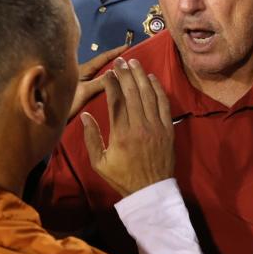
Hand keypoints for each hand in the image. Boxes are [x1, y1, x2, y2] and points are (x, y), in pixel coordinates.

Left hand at [70, 45, 126, 117]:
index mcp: (84, 70)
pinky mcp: (82, 96)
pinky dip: (108, 87)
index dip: (116, 52)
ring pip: (102, 78)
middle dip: (117, 64)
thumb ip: (100, 82)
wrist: (50, 117)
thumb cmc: (63, 102)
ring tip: (127, 76)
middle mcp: (84, 76)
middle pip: (104, 67)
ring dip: (113, 76)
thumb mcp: (84, 91)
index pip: (103, 58)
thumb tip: (116, 73)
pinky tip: (115, 92)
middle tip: (132, 61)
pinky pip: (99, 88)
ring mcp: (83, 86)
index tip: (128, 46)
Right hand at [82, 58, 173, 196]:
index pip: (116, 100)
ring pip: (148, 94)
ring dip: (141, 76)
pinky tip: (151, 78)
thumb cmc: (122, 177)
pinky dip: (158, 88)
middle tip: (120, 62)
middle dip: (125, 74)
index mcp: (120, 134)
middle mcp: (139, 126)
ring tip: (134, 62)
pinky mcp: (167, 128)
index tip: (108, 73)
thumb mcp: (99, 163)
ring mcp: (155, 126)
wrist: (150, 191)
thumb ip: (92, 138)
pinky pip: (163, 104)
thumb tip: (85, 116)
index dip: (111, 83)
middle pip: (132, 92)